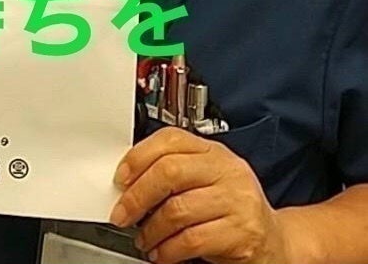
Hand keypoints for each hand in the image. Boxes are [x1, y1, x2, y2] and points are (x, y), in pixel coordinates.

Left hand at [110, 128, 288, 263]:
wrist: (273, 243)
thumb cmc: (229, 211)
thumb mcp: (204, 183)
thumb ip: (172, 174)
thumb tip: (127, 182)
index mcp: (214, 153)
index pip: (170, 140)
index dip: (138, 157)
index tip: (120, 178)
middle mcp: (228, 172)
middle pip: (169, 172)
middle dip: (136, 197)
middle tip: (122, 214)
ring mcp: (238, 201)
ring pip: (177, 210)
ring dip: (150, 230)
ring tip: (145, 239)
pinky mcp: (242, 232)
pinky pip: (191, 240)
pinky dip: (167, 250)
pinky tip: (162, 253)